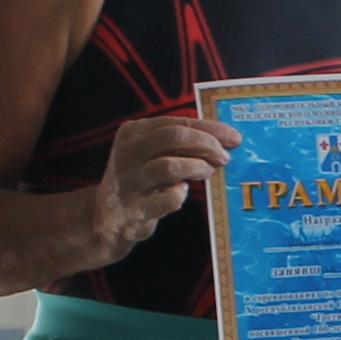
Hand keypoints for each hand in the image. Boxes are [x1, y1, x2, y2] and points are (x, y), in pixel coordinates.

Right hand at [92, 113, 238, 257]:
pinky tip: (182, 192)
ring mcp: (128, 181)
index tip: (233, 137)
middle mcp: (127, 152)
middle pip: (174, 137)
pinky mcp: (134, 209)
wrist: (107, 217)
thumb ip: (180, 143)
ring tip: (207, 172)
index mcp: (133, 132)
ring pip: (170, 166)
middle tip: (224, 157)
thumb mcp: (151, 153)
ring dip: (197, 168)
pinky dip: (180, 194)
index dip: (209, 129)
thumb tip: (224, 138)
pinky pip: (167, 199)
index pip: (177, 122)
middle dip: (206, 144)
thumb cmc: (140, 179)